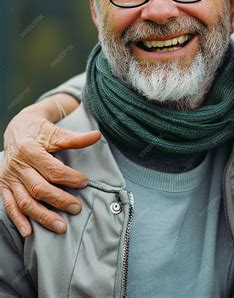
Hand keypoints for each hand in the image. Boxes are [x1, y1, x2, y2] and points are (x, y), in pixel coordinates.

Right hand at [1, 101, 100, 235]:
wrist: (17, 129)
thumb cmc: (39, 131)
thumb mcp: (56, 132)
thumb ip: (75, 138)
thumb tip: (97, 135)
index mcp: (30, 150)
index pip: (52, 169)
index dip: (70, 178)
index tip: (85, 182)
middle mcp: (17, 166)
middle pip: (39, 188)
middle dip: (59, 200)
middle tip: (77, 208)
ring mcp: (8, 178)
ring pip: (24, 202)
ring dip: (42, 216)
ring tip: (61, 226)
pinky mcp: (2, 187)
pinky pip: (9, 206)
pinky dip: (18, 220)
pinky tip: (29, 232)